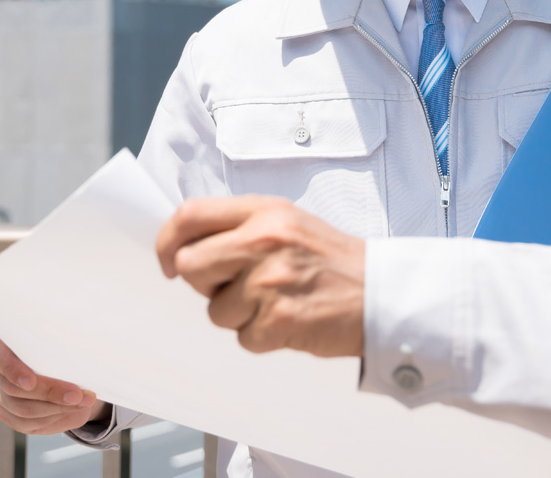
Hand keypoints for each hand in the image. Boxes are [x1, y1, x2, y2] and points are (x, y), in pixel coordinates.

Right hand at [0, 333, 107, 434]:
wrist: (66, 362)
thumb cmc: (66, 341)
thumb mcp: (66, 334)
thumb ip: (65, 339)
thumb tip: (82, 352)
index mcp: (2, 343)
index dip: (13, 371)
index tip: (31, 382)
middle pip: (14, 390)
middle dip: (50, 394)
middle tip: (78, 395)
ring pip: (23, 411)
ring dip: (58, 409)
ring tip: (84, 403)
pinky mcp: (9, 413)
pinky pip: (29, 424)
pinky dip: (55, 419)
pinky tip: (74, 412)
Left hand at [156, 195, 366, 357]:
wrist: (381, 294)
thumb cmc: (334, 261)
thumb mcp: (290, 224)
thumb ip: (243, 228)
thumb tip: (188, 246)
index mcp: (265, 212)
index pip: (190, 215)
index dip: (168, 241)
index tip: (169, 261)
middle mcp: (265, 240)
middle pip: (190, 265)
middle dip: (205, 283)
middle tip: (236, 286)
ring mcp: (271, 281)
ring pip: (215, 310)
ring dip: (239, 316)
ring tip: (277, 302)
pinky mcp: (279, 320)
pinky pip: (243, 338)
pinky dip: (262, 337)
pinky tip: (290, 320)